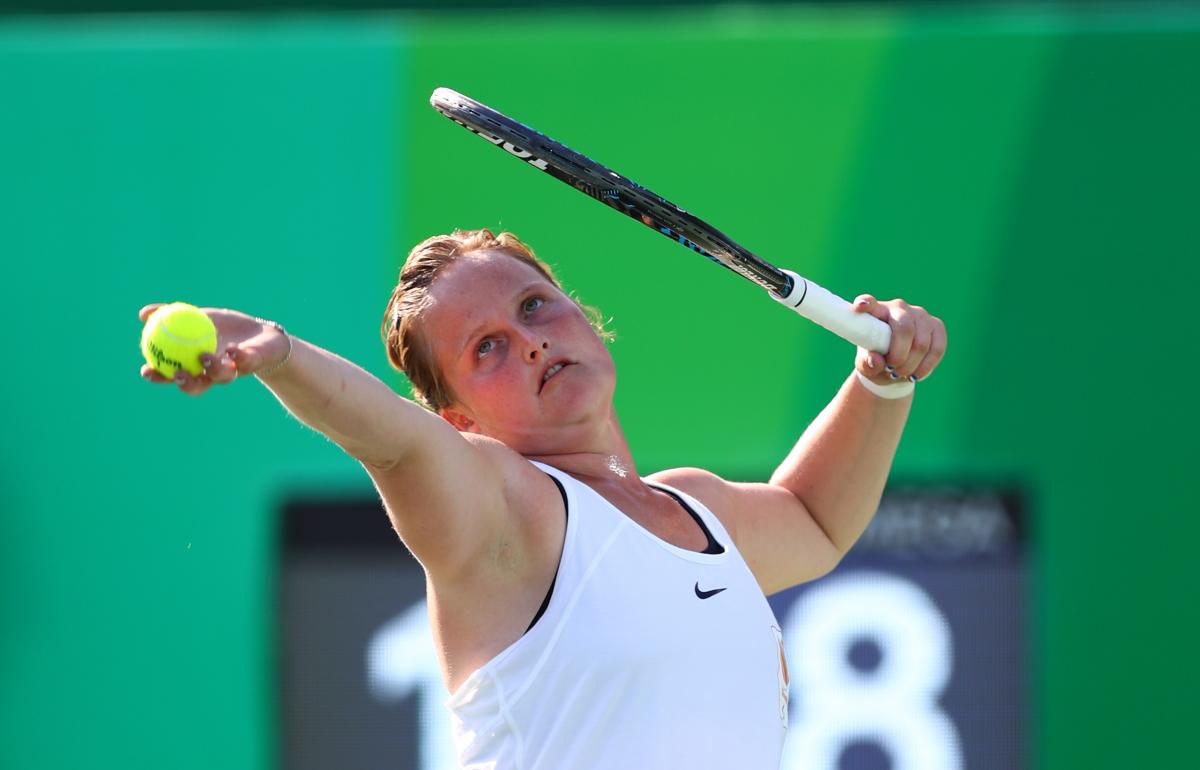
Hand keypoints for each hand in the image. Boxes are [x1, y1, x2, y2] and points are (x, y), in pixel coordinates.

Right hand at [138, 304, 289, 395]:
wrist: (261, 334)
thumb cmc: (224, 329)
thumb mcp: (196, 318)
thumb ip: (171, 316)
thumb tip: (143, 313)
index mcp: (196, 366)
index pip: (173, 375)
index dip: (159, 376)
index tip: (146, 370)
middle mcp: (213, 374)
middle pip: (196, 385)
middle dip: (185, 383)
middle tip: (177, 373)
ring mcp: (234, 370)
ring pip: (221, 377)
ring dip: (212, 369)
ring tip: (205, 356)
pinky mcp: (253, 363)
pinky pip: (245, 362)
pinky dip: (238, 356)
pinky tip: (231, 349)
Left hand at [850, 295, 945, 384]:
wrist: (895, 367)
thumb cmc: (876, 361)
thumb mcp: (867, 367)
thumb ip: (868, 364)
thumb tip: (875, 359)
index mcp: (876, 312)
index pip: (869, 304)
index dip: (866, 303)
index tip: (860, 307)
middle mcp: (899, 308)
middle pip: (904, 329)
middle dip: (899, 355)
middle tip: (891, 370)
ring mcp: (920, 315)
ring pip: (921, 343)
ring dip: (911, 365)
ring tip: (901, 374)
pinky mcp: (937, 326)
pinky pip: (937, 348)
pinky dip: (926, 366)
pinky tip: (915, 375)